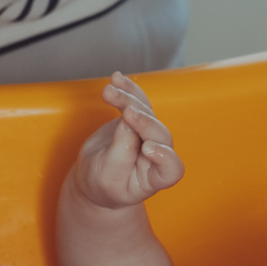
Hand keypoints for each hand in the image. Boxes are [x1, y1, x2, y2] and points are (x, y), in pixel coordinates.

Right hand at [73, 71, 182, 208]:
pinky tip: (116, 79)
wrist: (94, 178)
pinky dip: (127, 90)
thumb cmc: (104, 185)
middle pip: (160, 135)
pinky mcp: (137, 121)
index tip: (147, 149)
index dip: (165, 157)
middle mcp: (160, 155)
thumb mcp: (108, 178)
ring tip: (109, 91)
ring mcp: (150, 135)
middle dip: (144, 122)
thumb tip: (127, 123)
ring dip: (129, 100)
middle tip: (127, 113)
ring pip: (147, 113)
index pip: (172, 168)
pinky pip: (137, 102)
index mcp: (157, 177)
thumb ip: (121, 154)